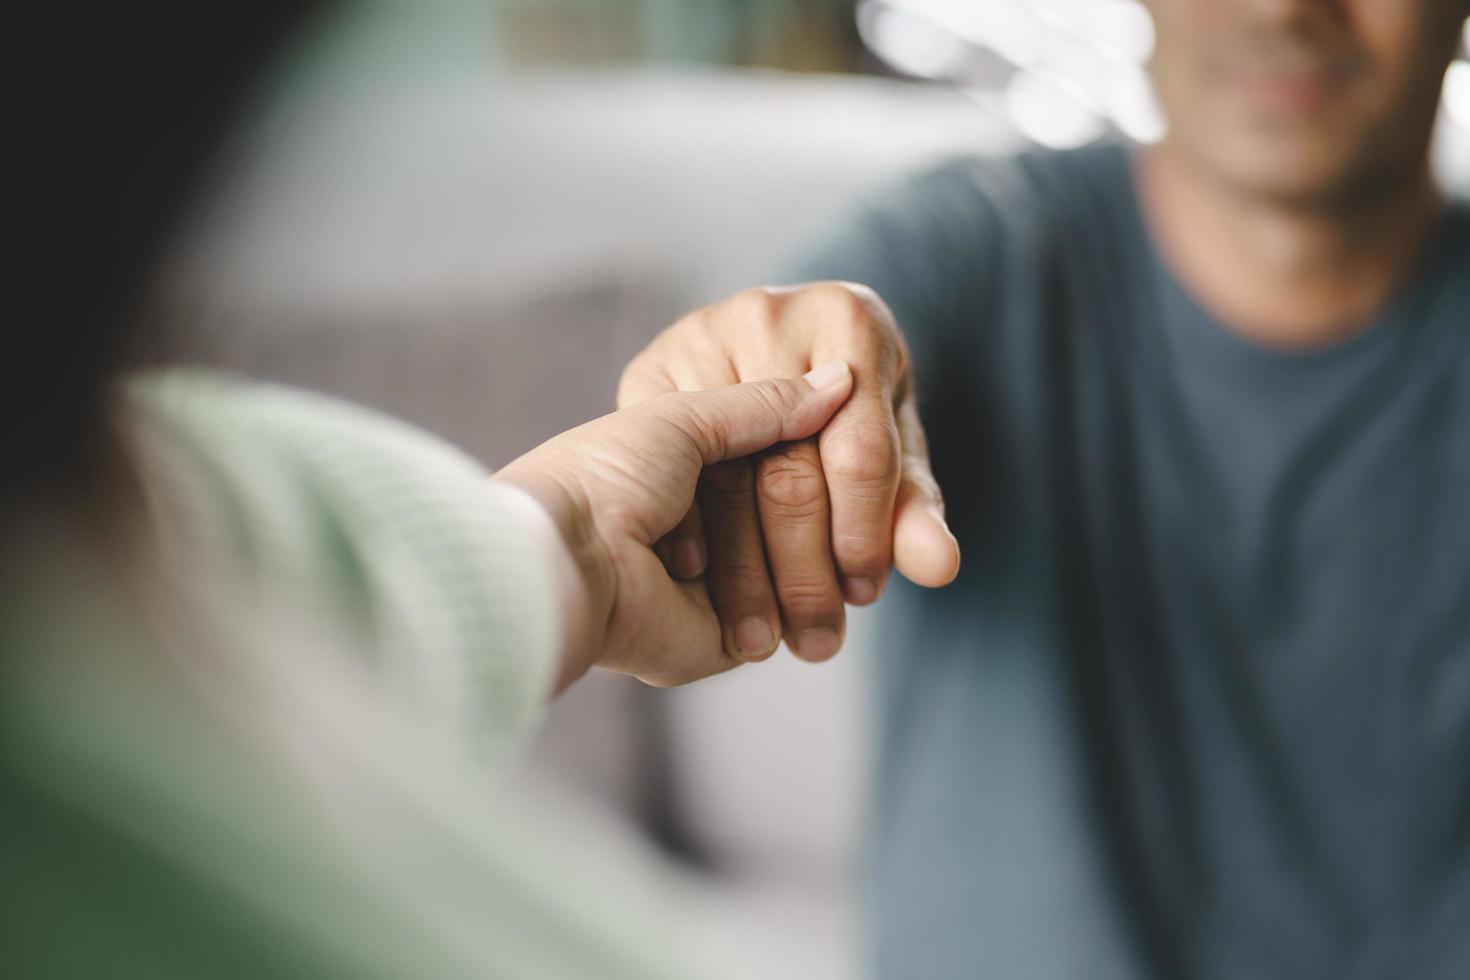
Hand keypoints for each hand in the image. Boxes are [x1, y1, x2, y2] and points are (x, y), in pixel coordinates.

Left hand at [494, 363, 854, 690]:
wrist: (575, 560)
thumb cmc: (609, 477)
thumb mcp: (686, 415)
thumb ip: (764, 403)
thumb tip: (841, 381)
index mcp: (681, 470)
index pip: (775, 455)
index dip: (808, 445)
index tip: (839, 433)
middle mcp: (701, 527)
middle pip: (792, 513)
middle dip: (811, 510)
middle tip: (832, 492)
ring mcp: (717, 585)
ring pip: (800, 568)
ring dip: (805, 561)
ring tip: (796, 548)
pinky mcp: (726, 636)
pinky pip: (789, 621)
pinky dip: (803, 604)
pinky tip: (817, 586)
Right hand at [617, 282, 958, 663]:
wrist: (779, 343)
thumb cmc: (850, 406)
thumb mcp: (891, 448)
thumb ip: (912, 506)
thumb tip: (939, 569)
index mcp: (849, 320)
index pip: (860, 453)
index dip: (864, 536)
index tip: (862, 597)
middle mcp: (769, 316)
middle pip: (787, 471)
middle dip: (803, 570)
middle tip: (815, 642)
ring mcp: (700, 338)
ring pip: (721, 481)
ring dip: (744, 574)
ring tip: (765, 640)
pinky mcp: (648, 368)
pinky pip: (667, 473)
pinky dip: (688, 542)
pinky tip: (705, 596)